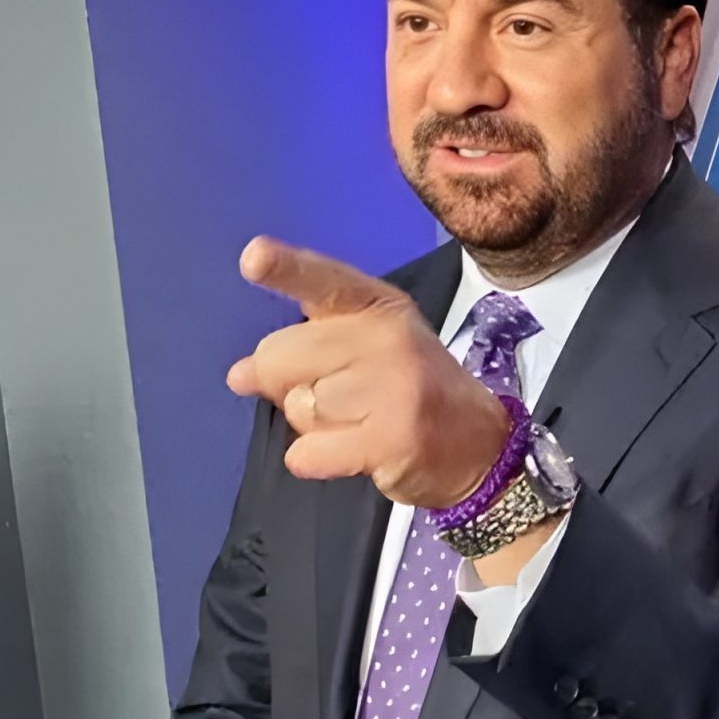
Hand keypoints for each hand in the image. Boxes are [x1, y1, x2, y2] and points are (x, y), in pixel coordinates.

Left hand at [227, 237, 510, 506]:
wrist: (479, 447)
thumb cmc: (411, 391)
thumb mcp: (367, 351)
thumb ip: (304, 351)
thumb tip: (239, 375)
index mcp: (379, 307)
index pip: (324, 281)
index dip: (285, 269)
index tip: (252, 257)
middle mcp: (388, 337)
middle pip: (279, 357)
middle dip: (287, 386)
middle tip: (338, 400)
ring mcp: (393, 387)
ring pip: (297, 408)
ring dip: (314, 428)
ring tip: (360, 425)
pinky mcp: (392, 438)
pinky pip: (307, 452)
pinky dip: (317, 461)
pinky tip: (353, 454)